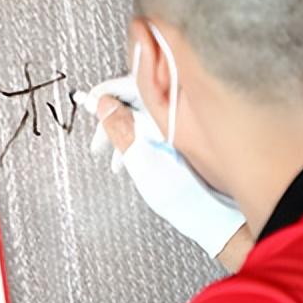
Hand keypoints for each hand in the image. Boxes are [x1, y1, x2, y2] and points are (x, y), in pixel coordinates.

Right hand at [75, 78, 245, 259]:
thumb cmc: (185, 195)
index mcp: (168, 113)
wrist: (212, 216)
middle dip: (111, 122)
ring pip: (143, 119)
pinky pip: (153, 131)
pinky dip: (137, 143)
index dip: (107, 93)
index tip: (89, 101)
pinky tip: (130, 160)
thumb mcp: (143, 162)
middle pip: (136, 103)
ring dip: (123, 136)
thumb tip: (104, 104)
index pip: (132, 87)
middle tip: (96, 142)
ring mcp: (180, 128)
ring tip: (110, 158)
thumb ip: (122, 129)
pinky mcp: (183, 142)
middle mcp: (175, 116)